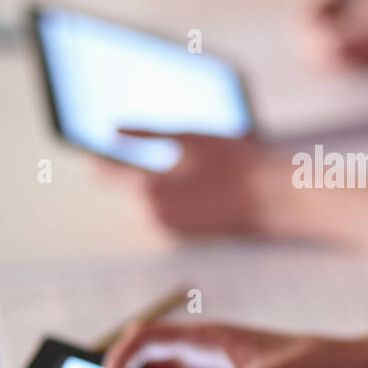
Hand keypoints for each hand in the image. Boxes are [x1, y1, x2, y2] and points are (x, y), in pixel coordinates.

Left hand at [114, 129, 267, 235]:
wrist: (272, 199)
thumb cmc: (235, 163)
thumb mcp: (188, 137)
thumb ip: (144, 134)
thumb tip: (111, 131)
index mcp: (150, 188)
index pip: (108, 169)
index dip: (101, 154)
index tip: (95, 143)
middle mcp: (154, 214)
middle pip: (130, 186)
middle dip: (136, 170)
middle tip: (164, 153)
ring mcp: (167, 229)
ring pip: (147, 200)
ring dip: (157, 184)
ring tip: (191, 170)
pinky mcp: (181, 236)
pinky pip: (165, 212)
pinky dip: (172, 197)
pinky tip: (198, 187)